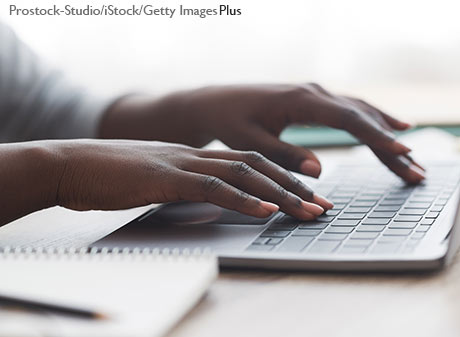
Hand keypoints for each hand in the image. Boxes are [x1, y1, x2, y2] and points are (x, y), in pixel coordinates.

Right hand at [52, 140, 332, 219]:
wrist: (69, 164)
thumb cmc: (109, 176)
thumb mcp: (156, 180)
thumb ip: (184, 187)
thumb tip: (210, 201)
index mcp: (194, 156)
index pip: (249, 162)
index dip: (281, 178)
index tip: (306, 196)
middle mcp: (194, 156)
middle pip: (256, 166)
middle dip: (293, 187)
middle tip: (323, 206)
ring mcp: (180, 164)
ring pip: (242, 174)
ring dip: (278, 193)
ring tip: (308, 210)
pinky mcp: (163, 178)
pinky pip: (210, 188)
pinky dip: (241, 199)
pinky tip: (264, 210)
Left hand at [101, 84, 424, 182]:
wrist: (213, 103)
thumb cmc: (228, 121)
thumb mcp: (251, 142)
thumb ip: (284, 155)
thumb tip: (320, 170)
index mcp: (301, 100)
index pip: (350, 120)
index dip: (378, 138)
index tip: (403, 155)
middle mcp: (312, 91)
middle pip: (363, 116)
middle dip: (390, 143)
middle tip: (415, 170)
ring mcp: (314, 93)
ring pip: (360, 110)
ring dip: (386, 132)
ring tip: (409, 156)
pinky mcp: (311, 99)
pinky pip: (349, 109)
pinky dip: (371, 120)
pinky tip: (387, 127)